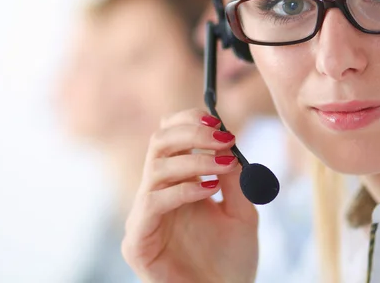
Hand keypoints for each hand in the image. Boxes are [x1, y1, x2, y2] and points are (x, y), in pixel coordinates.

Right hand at [122, 109, 258, 282]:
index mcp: (176, 182)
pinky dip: (182, 190)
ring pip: (156, 168)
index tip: (218, 121)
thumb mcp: (242, 211)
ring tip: (224, 166)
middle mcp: (157, 192)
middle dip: (192, 134)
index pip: (168, 136)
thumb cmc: (231, 259)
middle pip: (158, 143)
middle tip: (224, 138)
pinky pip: (152, 202)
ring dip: (193, 160)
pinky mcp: (137, 241)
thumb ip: (235, 179)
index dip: (187, 121)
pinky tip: (209, 190)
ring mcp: (144, 215)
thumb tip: (228, 143)